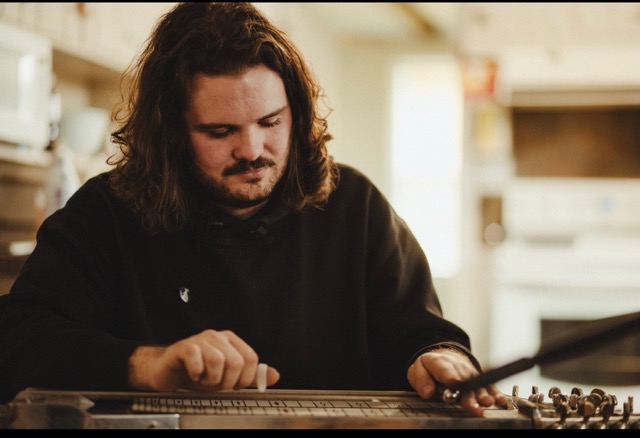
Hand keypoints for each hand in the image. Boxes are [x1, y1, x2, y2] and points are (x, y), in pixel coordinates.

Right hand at [128, 329, 279, 391]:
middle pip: (236, 361)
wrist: (167, 372)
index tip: (233, 385)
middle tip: (215, 384)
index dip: (245, 378)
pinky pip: (197, 360)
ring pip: (219, 361)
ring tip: (203, 380)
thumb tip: (275, 375)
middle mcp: (217, 336)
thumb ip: (250, 376)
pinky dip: (196, 374)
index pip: (251, 358)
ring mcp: (200, 340)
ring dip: (211, 379)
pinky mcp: (184, 347)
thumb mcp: (227, 377)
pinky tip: (192, 375)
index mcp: (231, 340)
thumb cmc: (197, 373)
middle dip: (227, 382)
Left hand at [407, 348, 508, 416]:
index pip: (445, 370)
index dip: (451, 377)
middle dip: (469, 394)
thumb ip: (421, 380)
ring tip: (487, 403)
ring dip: (483, 394)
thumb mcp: (418, 370)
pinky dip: (494, 392)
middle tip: (473, 406)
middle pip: (464, 380)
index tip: (454, 384)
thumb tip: (427, 392)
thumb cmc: (430, 367)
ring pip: (477, 383)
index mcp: (440, 362)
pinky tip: (500, 400)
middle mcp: (458, 367)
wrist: (444, 357)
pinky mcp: (479, 379)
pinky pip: (488, 385)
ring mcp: (470, 372)